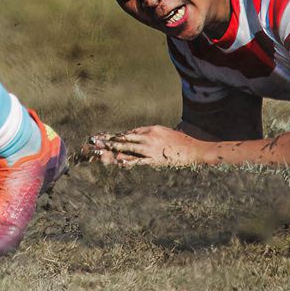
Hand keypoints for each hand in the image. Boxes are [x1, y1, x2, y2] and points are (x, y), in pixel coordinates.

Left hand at [80, 126, 205, 167]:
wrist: (192, 149)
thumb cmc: (179, 140)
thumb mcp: (163, 132)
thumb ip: (150, 133)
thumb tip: (139, 136)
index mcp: (151, 129)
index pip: (131, 133)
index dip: (118, 136)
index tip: (107, 137)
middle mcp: (149, 137)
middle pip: (126, 138)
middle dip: (111, 140)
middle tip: (97, 141)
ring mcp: (150, 149)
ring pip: (129, 148)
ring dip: (114, 149)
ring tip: (103, 150)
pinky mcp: (154, 160)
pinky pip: (138, 161)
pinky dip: (127, 161)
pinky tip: (118, 161)